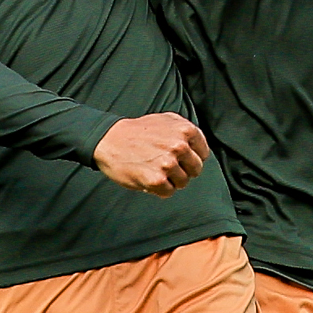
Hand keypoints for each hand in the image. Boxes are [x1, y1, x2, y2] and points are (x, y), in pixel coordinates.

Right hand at [93, 112, 209, 195]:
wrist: (109, 140)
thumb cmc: (137, 131)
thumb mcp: (166, 120)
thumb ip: (185, 131)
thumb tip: (199, 148)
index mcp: (185, 130)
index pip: (203, 154)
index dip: (191, 158)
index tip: (179, 158)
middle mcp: (179, 146)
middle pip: (195, 170)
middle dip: (182, 170)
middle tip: (165, 166)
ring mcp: (168, 163)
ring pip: (183, 182)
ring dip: (170, 180)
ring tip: (155, 170)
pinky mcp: (157, 180)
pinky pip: (169, 192)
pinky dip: (160, 189)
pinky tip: (149, 178)